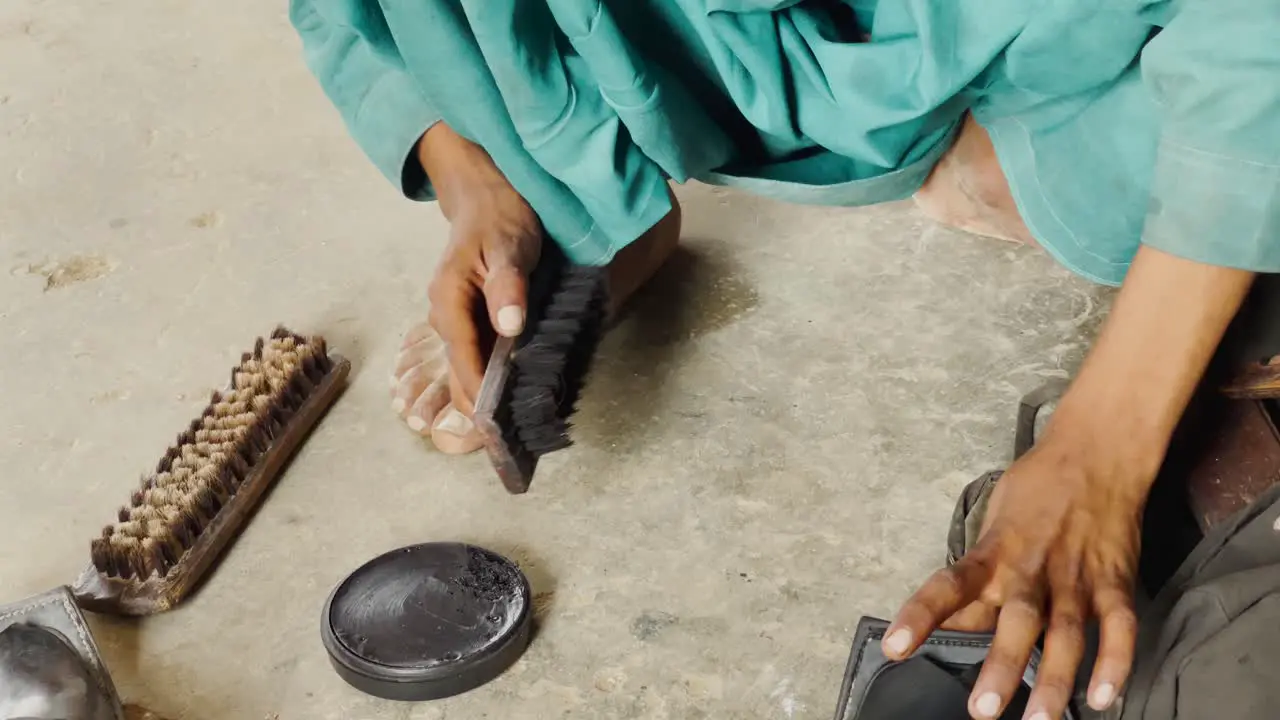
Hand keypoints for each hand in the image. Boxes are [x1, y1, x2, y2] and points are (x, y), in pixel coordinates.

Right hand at [418, 123, 541, 416]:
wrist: (487, 193)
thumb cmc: (501, 218)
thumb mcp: (511, 247)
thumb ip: (508, 287)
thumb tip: (509, 327)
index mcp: (448, 300)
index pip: (463, 359)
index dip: (478, 397)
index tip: (493, 430)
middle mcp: (444, 314)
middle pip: (460, 371)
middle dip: (478, 408)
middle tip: (503, 446)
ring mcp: (453, 318)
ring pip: (466, 366)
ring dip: (484, 396)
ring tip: (507, 433)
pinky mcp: (468, 318)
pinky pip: (475, 354)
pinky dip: (489, 376)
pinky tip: (507, 396)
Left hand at [885, 420, 1153, 719]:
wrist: (1097, 451)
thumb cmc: (1036, 488)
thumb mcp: (992, 522)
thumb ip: (978, 577)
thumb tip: (957, 622)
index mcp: (992, 553)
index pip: (947, 586)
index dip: (919, 617)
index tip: (893, 648)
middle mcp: (1031, 569)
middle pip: (1014, 622)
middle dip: (999, 666)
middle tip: (982, 709)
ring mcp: (1076, 577)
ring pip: (1065, 634)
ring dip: (1054, 679)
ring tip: (1041, 718)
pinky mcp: (1115, 581)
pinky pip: (1118, 627)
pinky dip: (1114, 661)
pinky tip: (1104, 697)